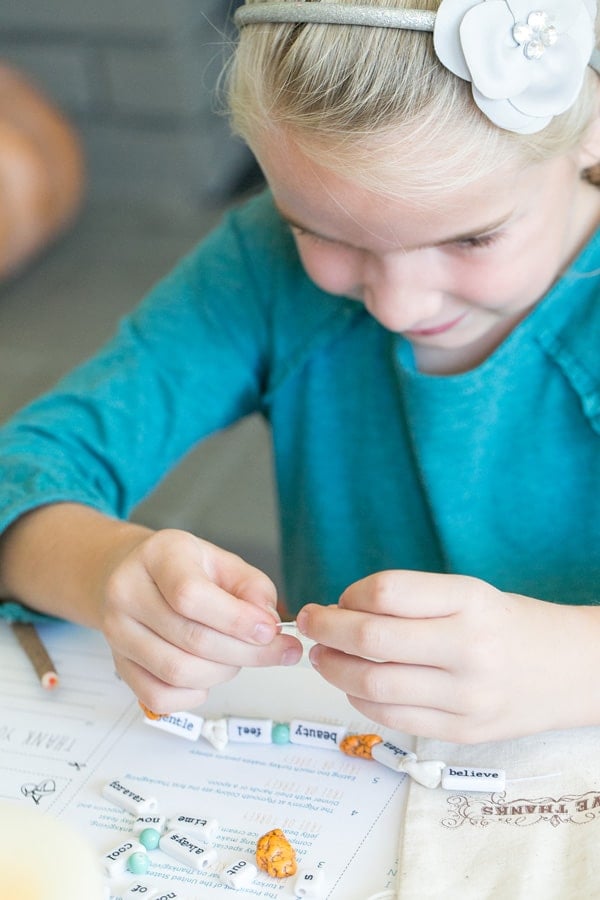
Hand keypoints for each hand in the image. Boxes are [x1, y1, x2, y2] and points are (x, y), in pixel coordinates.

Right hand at [101, 528, 302, 712]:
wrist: (134, 575)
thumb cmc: (182, 568)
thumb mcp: (222, 561)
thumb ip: (252, 587)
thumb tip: (267, 624)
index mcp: (158, 556)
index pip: (190, 595)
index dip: (236, 619)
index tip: (270, 630)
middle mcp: (128, 592)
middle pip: (191, 638)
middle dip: (245, 652)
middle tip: (276, 652)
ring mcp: (117, 631)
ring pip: (177, 671)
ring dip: (223, 672)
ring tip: (238, 657)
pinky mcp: (119, 664)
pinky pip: (159, 697)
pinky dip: (194, 694)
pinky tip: (209, 674)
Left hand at [297, 571, 597, 742]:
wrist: (566, 669)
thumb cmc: (505, 624)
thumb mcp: (466, 592)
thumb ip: (408, 600)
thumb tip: (340, 610)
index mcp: (470, 601)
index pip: (387, 593)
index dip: (348, 595)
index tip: (334, 599)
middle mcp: (470, 649)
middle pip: (372, 642)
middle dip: (326, 631)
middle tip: (309, 624)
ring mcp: (466, 697)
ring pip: (374, 686)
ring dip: (334, 669)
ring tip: (321, 657)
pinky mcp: (462, 732)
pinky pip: (392, 719)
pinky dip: (359, 699)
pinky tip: (353, 684)